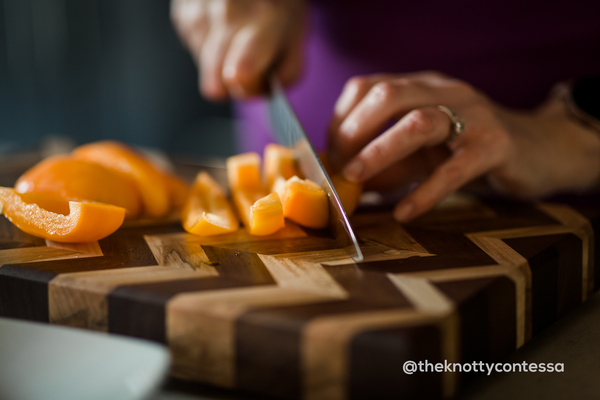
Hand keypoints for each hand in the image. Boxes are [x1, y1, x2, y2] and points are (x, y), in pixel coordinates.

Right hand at [171, 0, 305, 99]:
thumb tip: (261, 92)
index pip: (242, 75)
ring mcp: (200, 9)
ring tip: (235, 36)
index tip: (257, 81)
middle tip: (248, 61)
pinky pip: (191, 46)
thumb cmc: (277, 2)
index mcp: (263, 21)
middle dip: (232, 81)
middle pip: (214, 83)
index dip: (249, 88)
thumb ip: (286, 71)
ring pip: (201, 66)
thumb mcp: (297, 34)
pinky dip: (206, 42)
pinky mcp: (183, 8)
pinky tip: (221, 26)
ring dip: (218, 60)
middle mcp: (228, 13)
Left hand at [328, 71, 599, 221]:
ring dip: (380, 151)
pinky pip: (454, 169)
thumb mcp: (421, 149)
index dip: (341, 120)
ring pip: (419, 124)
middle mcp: (444, 92)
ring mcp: (472, 115)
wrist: (540, 148)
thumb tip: (343, 179)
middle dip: (354, 132)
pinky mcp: (495, 146)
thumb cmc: (467, 150)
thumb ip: (386, 159)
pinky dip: (424, 192)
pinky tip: (404, 212)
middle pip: (388, 96)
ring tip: (356, 179)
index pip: (368, 87)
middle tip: (340, 168)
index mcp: (420, 86)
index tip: (331, 155)